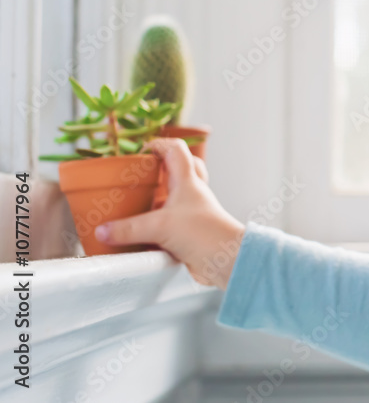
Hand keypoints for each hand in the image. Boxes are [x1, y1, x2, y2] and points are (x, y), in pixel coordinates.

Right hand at [94, 137, 245, 289]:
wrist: (227, 260)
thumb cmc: (203, 233)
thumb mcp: (160, 226)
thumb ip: (129, 228)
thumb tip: (102, 231)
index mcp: (188, 182)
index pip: (176, 151)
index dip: (159, 145)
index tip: (140, 151)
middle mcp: (192, 195)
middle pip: (178, 172)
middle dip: (159, 171)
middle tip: (137, 177)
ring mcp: (191, 215)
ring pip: (171, 200)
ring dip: (154, 202)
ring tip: (129, 206)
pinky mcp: (188, 234)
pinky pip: (168, 226)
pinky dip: (153, 228)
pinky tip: (136, 237)